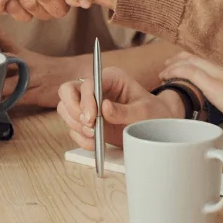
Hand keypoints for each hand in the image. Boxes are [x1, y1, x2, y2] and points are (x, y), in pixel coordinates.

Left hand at [0, 21, 60, 108]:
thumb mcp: (31, 60)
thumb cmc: (48, 71)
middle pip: (2, 63)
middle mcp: (26, 65)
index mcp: (24, 55)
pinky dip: (1, 105)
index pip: (6, 41)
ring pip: (5, 84)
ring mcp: (31, 80)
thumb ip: (10, 60)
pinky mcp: (35, 96)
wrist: (75, 77)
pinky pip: (15, 101)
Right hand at [55, 65, 178, 147]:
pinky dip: (80, 138)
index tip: (92, 119)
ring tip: (94, 135)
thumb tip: (104, 108)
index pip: (87, 83)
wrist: (157, 130)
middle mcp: (96, 89)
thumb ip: (125, 111)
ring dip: (75, 124)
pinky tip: (94, 144)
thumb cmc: (154, 115)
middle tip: (89, 126)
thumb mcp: (144, 112)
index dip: (86, 100)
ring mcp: (89, 105)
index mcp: (111, 78)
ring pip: (65, 109)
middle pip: (67, 91)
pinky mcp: (87, 121)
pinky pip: (72, 128)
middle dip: (73, 110)